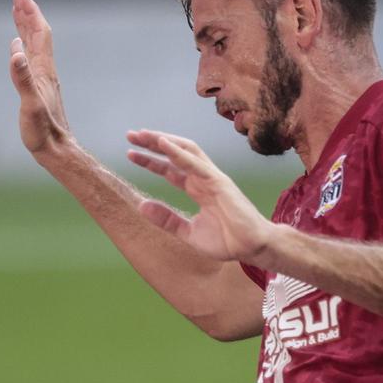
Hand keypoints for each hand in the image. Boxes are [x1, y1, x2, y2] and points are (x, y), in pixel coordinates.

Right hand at [9, 0, 72, 157]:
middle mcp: (45, 71)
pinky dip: (25, 46)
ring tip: (18, 12)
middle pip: (38, 34)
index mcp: (43, 70)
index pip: (38, 33)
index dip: (30, 12)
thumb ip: (22, 78)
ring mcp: (43, 79)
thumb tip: (15, 50)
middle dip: (28, 13)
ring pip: (35, 46)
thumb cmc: (43, 132)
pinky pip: (32, 59)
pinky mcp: (40, 89)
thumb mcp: (29, 105)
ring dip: (27, 26)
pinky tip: (20, 48)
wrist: (57, 150)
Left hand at [125, 129, 275, 262]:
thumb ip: (167, 219)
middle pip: (175, 154)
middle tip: (130, 135)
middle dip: (153, 143)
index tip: (130, 154)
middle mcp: (203, 178)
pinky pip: (196, 163)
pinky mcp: (219, 182)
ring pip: (185, 151)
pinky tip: (163, 144)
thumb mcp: (188, 232)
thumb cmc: (227, 241)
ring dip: (162, 141)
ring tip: (141, 135)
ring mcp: (212, 177)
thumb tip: (141, 206)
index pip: (170, 169)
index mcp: (197, 189)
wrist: (252, 247)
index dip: (151, 161)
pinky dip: (179, 153)